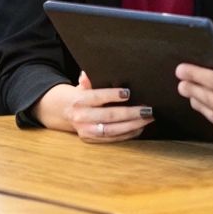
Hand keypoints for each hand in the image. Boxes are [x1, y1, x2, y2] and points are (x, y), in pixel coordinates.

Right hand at [34, 72, 154, 143]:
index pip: (97, 97)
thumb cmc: (79, 95)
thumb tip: (87, 73)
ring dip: (133, 125)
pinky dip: (128, 134)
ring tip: (148, 118)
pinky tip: (141, 127)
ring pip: (112, 130)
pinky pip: (113, 139)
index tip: (128, 93)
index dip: (112, 95)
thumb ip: (87, 80)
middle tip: (147, 109)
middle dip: (130, 113)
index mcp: (79, 101)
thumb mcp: (81, 85)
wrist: (63, 112)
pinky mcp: (91, 140)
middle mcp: (82, 118)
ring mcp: (87, 131)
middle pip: (108, 116)